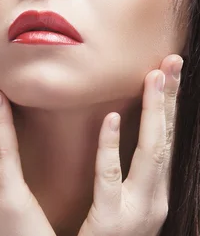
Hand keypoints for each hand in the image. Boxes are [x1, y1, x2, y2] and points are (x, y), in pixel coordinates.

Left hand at [77, 54, 183, 235]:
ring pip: (150, 154)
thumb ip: (125, 171)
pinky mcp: (112, 219)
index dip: (169, 105)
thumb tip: (116, 127)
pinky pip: (110, 177)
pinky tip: (108, 118)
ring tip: (155, 78)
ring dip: (154, 114)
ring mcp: (137, 209)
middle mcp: (155, 198)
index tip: (169, 70)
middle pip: (166, 140)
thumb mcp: (125, 201)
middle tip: (172, 61)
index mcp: (155, 191)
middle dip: (170, 100)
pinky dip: (111, 146)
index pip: (165, 140)